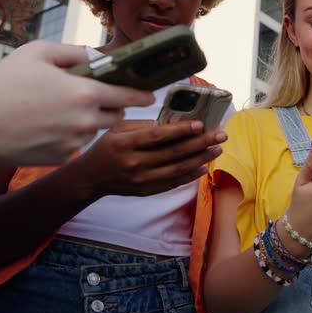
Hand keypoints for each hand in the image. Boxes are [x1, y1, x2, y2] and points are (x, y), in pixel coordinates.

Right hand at [0, 41, 153, 164]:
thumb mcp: (39, 52)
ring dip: (86, 122)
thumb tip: (98, 55)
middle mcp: (85, 122)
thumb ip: (75, 52)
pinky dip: (65, 137)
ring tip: (56, 110)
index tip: (150, 95)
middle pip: (114, 117)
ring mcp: (73, 143)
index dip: (142, 95)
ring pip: (92, 131)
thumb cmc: (2, 83)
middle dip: (110, 107)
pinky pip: (72, 146)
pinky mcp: (59, 158)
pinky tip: (42, 127)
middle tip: (90, 98)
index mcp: (85, 93)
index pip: (128, 96)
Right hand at [65, 119, 225, 199]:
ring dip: (200, 158)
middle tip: (221, 134)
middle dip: (201, 142)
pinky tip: (203, 166)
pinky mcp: (146, 190)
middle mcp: (134, 163)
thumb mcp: (117, 129)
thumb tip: (173, 122)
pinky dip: (190, 175)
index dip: (180, 130)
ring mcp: (141, 180)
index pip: (157, 136)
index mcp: (125, 144)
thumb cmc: (106, 147)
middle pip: (173, 153)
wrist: (90, 178)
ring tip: (217, 148)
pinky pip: (173, 183)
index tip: (201, 123)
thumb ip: (143, 126)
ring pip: (177, 169)